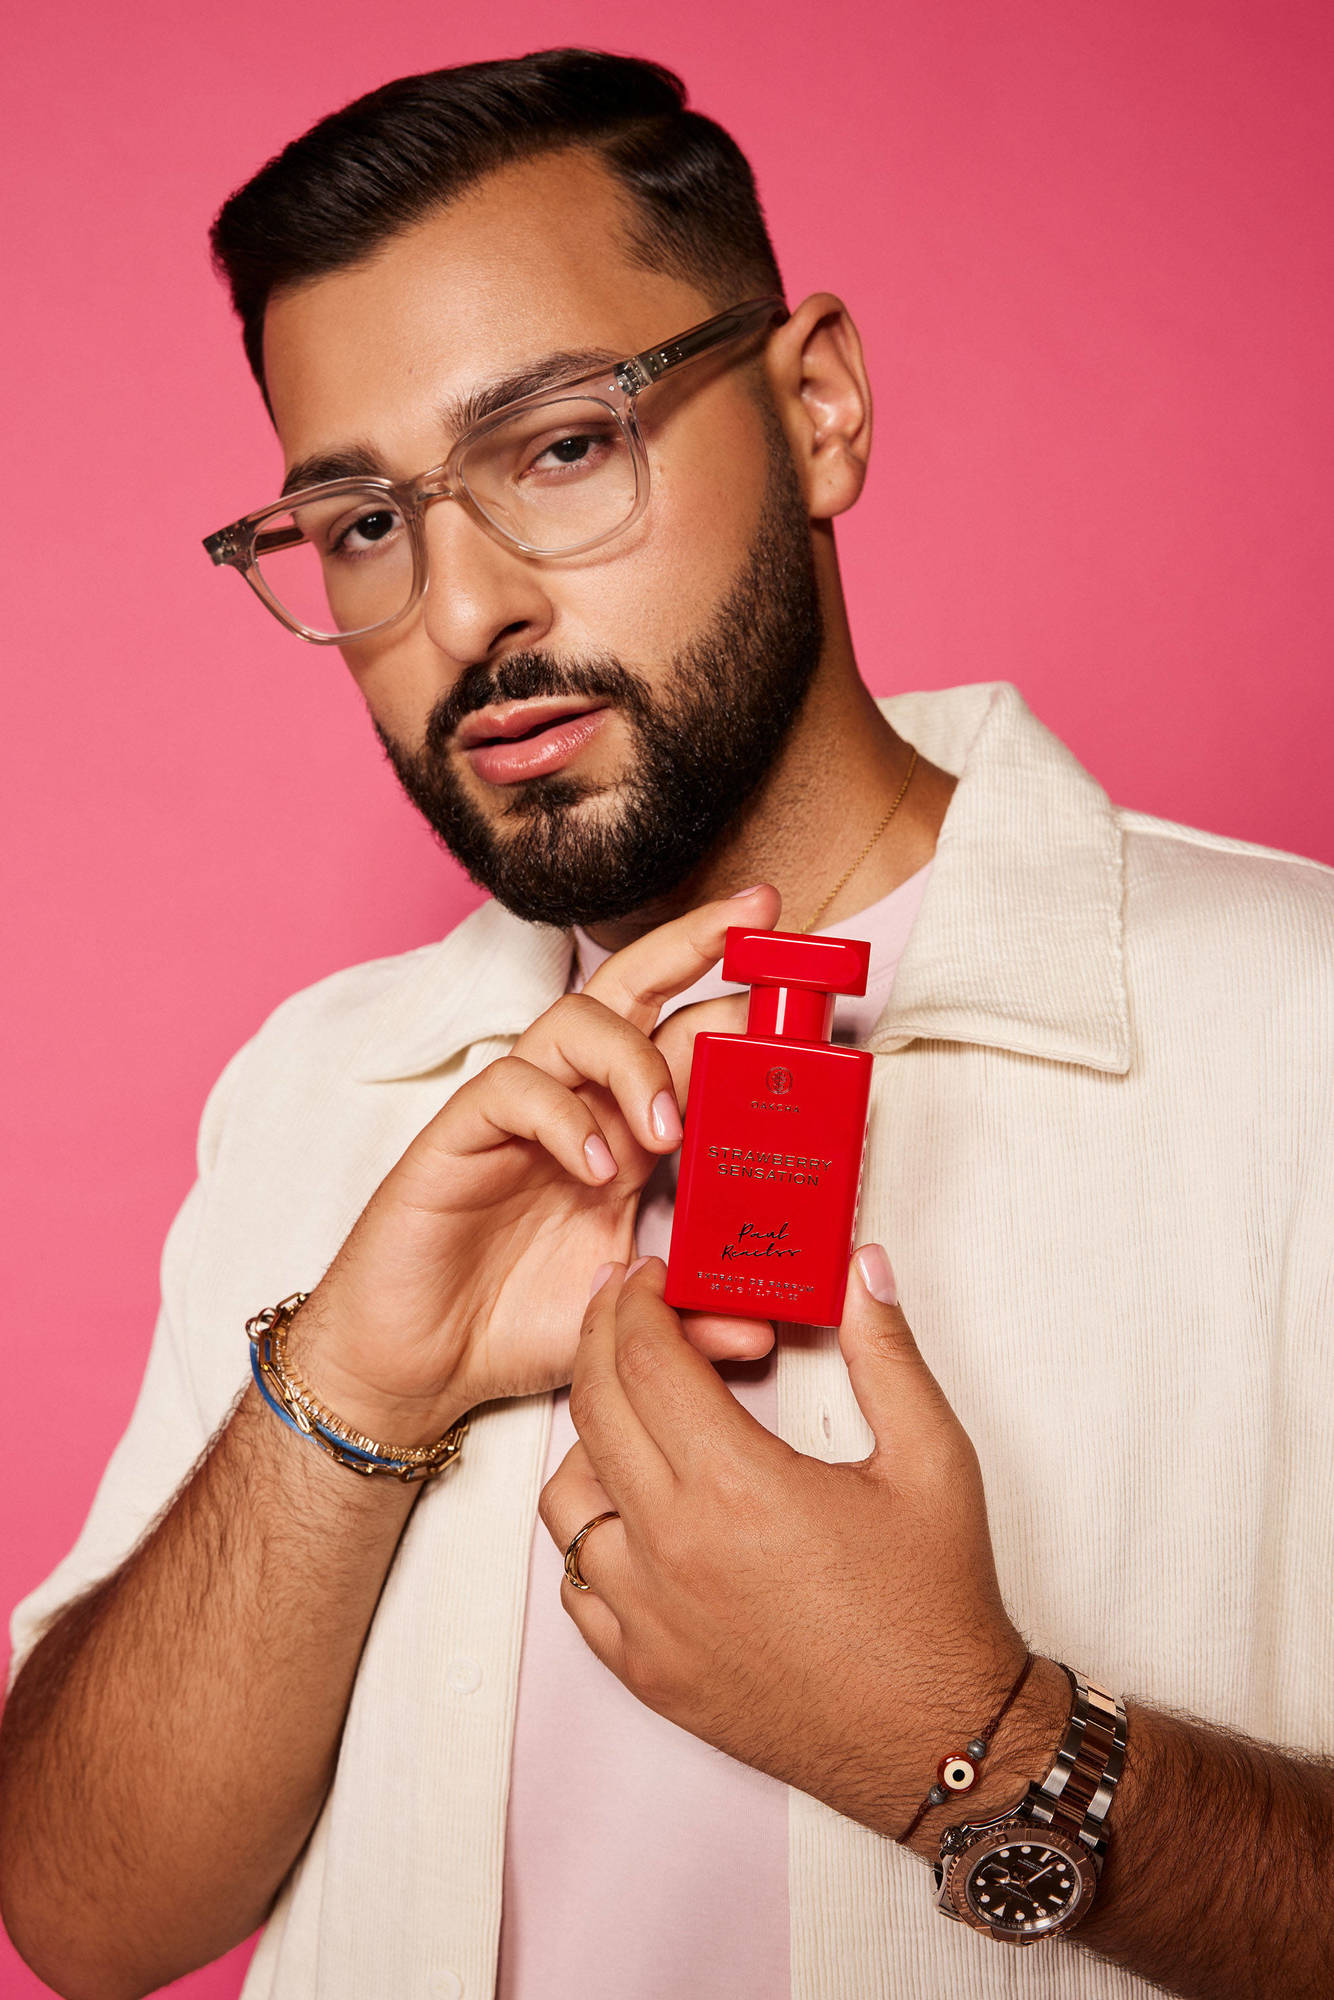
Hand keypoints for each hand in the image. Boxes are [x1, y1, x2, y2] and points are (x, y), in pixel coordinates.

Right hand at [285, 887, 780, 1444]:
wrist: (417, 1368)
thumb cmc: (513, 1326)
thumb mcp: (626, 1323)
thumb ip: (692, 1318)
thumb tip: (765, 1330)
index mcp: (625, 1135)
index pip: (685, 1040)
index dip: (738, 1005)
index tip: (804, 982)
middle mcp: (577, 1106)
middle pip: (631, 989)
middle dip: (694, 944)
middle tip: (755, 916)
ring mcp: (516, 1114)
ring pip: (572, 1021)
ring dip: (634, 1058)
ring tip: (666, 1130)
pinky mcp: (459, 1135)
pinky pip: (513, 1088)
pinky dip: (564, 1117)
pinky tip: (594, 1168)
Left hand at [540, 1251, 1038, 1840]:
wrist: (942, 1739)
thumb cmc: (937, 1605)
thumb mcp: (933, 1459)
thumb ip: (887, 1351)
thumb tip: (862, 1268)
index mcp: (738, 1487)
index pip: (647, 1360)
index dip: (642, 1302)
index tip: (655, 1275)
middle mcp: (674, 1550)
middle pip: (595, 1408)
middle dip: (602, 1337)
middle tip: (627, 1305)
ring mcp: (649, 1617)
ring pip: (566, 1495)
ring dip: (592, 1435)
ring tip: (642, 1409)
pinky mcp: (645, 1670)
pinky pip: (576, 1582)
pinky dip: (592, 1531)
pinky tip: (637, 1506)